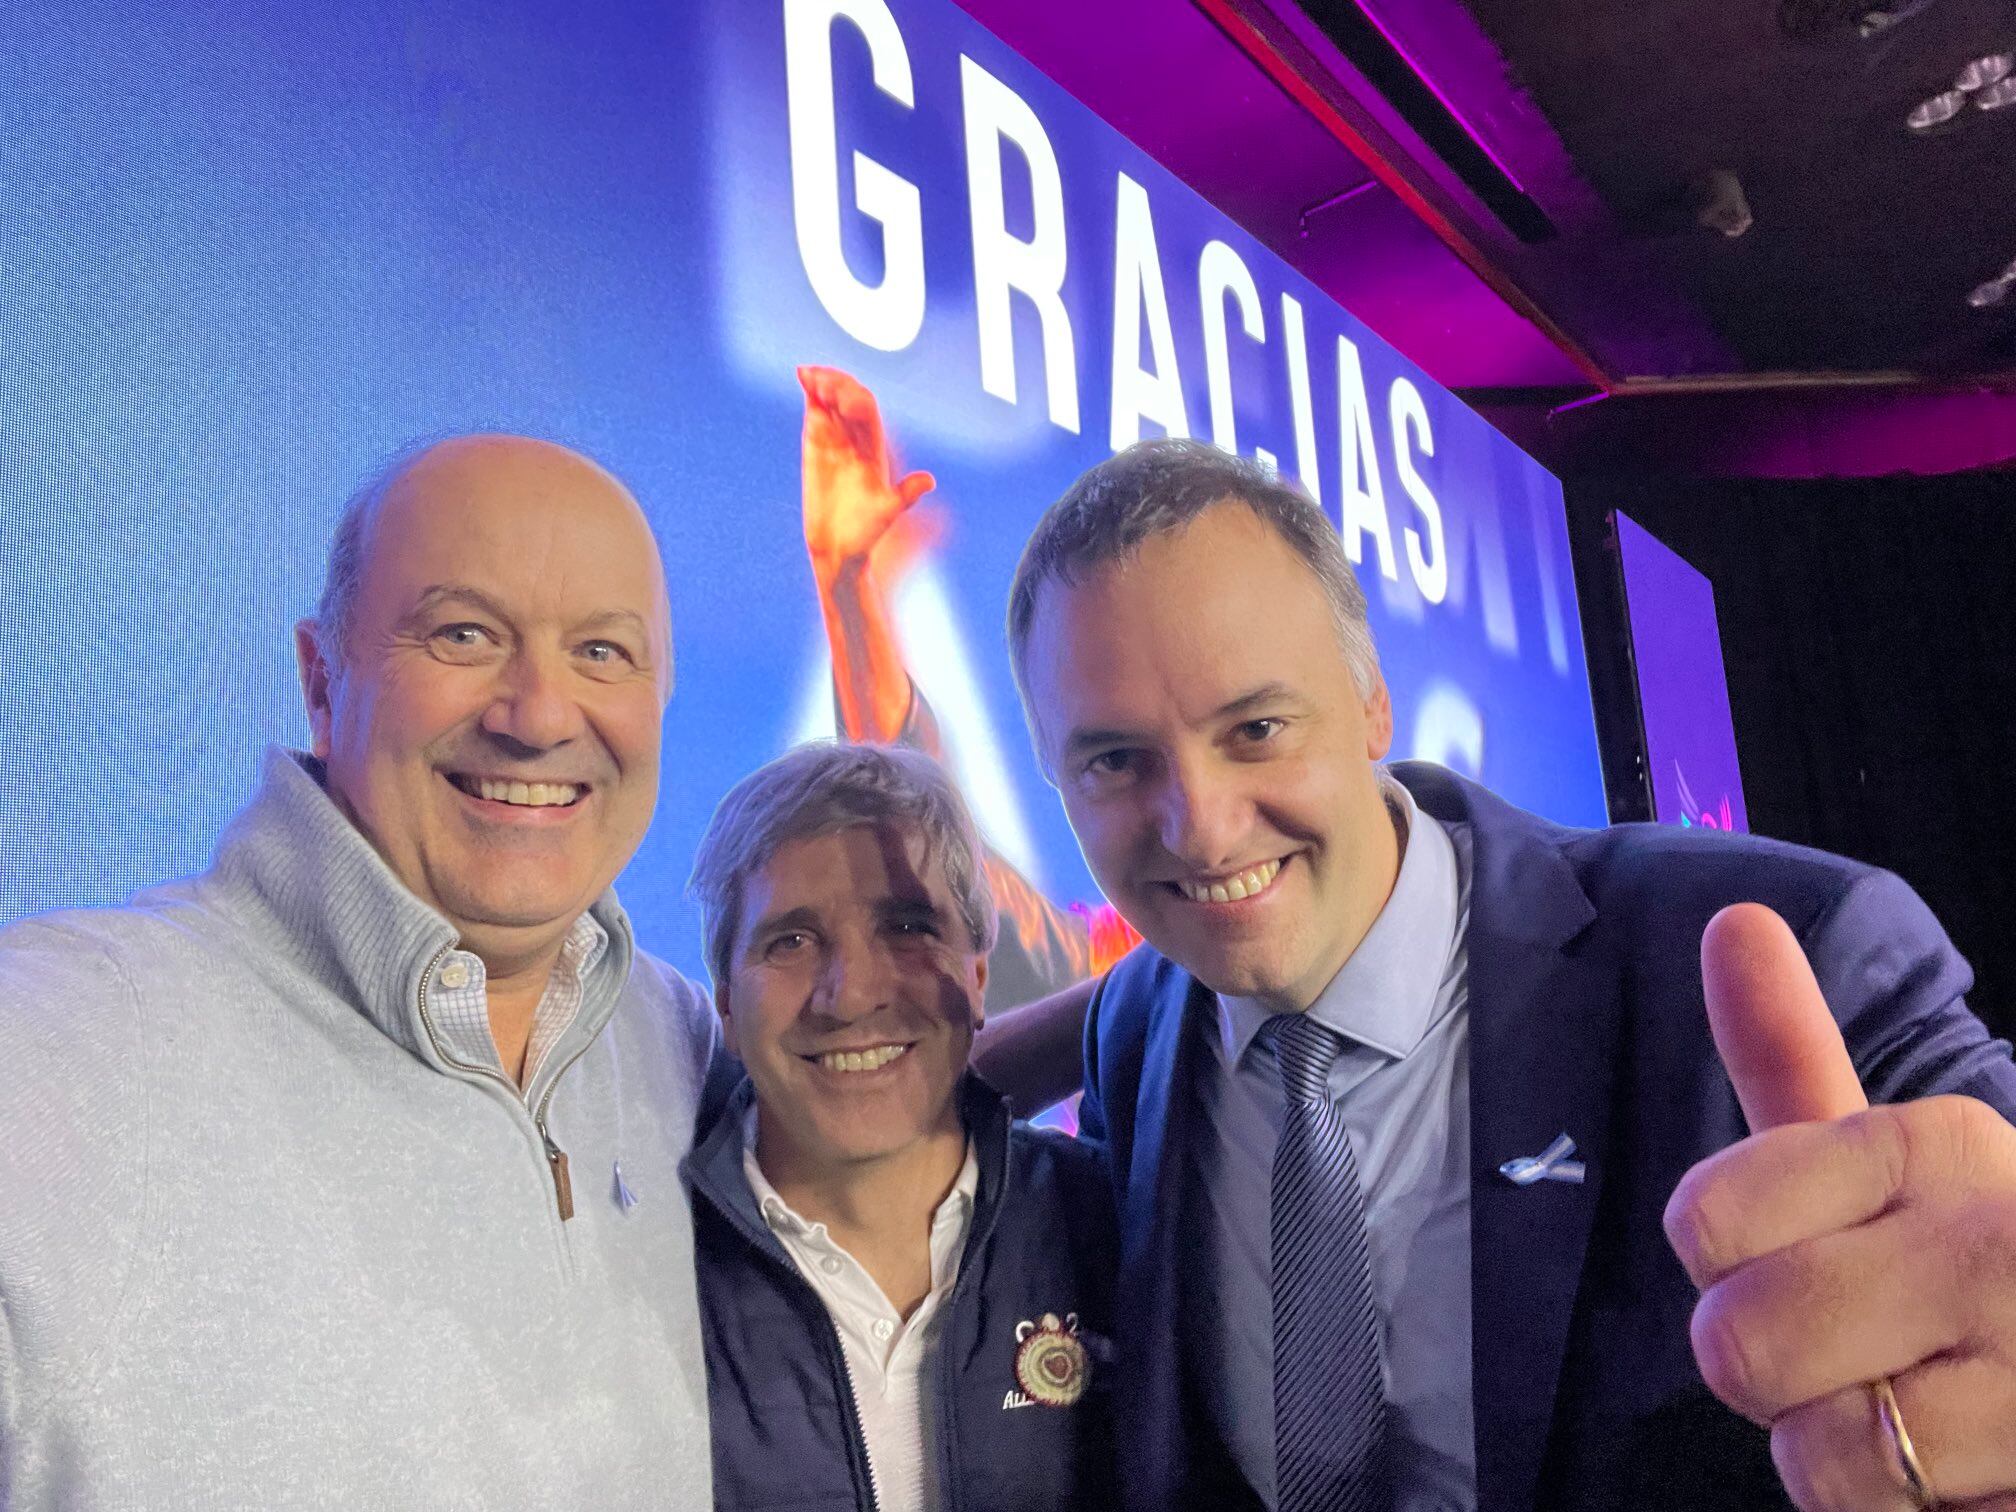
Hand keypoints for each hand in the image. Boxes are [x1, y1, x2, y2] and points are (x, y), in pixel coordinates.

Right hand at [798, 365, 934, 577]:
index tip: (845, 398)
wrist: (838, 551)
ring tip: (809, 374)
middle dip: (839, 386)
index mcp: (876, 452)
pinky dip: (811, 393)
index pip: (869, 415)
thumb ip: (905, 496)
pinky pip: (816, 413)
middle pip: (850, 401)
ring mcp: (837, 442)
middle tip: (822, 381)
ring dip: (824, 383)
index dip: (857, 400)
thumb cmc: (865, 537)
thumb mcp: (886, 515)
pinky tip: (802, 376)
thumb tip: (929, 480)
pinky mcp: (816, 447)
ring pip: (833, 402)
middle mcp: (858, 442)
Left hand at [1664, 903, 2015, 1509]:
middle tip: (1867, 1358)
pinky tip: (1972, 1476)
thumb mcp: (1888, 1163)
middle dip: (1778, 1381)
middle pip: (1736, 1346)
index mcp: (1933, 1145)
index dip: (1728, 1271)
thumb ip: (1791, 1055)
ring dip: (1848, 1465)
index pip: (1704, 1221)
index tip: (1811, 1261)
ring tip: (1928, 1420)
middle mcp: (1995, 1240)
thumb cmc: (1976, 1275)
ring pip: (1817, 1458)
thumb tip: (1733, 917)